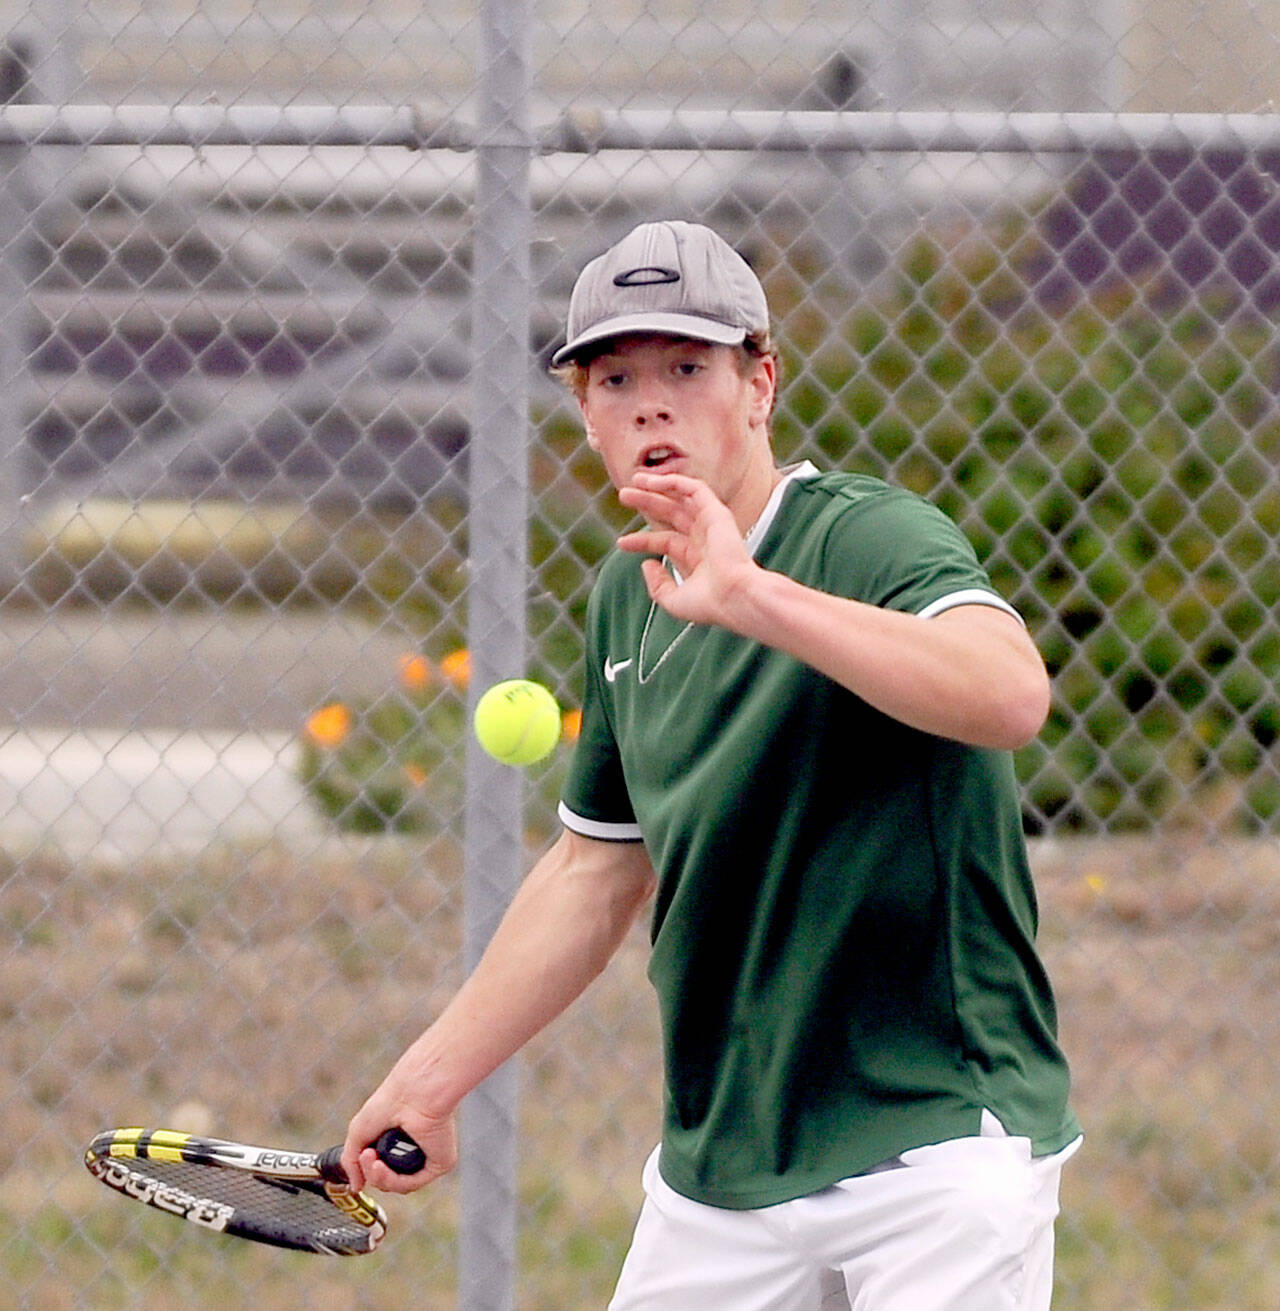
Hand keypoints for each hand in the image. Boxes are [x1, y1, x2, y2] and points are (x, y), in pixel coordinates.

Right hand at [339, 1072, 457, 1194]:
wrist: (412, 1092)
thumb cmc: (389, 1101)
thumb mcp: (358, 1132)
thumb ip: (351, 1162)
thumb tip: (356, 1187)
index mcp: (398, 1141)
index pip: (381, 1169)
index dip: (367, 1169)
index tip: (361, 1156)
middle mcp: (414, 1150)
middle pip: (388, 1180)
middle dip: (371, 1174)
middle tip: (366, 1156)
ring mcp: (427, 1158)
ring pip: (399, 1185)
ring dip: (379, 1178)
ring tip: (373, 1159)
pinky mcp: (439, 1163)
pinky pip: (413, 1183)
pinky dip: (394, 1180)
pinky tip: (382, 1166)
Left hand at [616, 472, 759, 630]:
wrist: (733, 597)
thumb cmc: (709, 604)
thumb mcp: (674, 601)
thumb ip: (657, 586)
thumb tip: (646, 564)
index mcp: (697, 559)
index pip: (665, 542)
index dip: (641, 540)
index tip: (622, 542)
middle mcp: (704, 539)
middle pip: (670, 515)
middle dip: (647, 503)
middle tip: (624, 495)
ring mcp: (711, 525)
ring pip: (680, 499)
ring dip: (658, 487)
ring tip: (634, 480)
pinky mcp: (717, 513)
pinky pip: (694, 489)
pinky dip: (674, 482)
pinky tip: (652, 482)